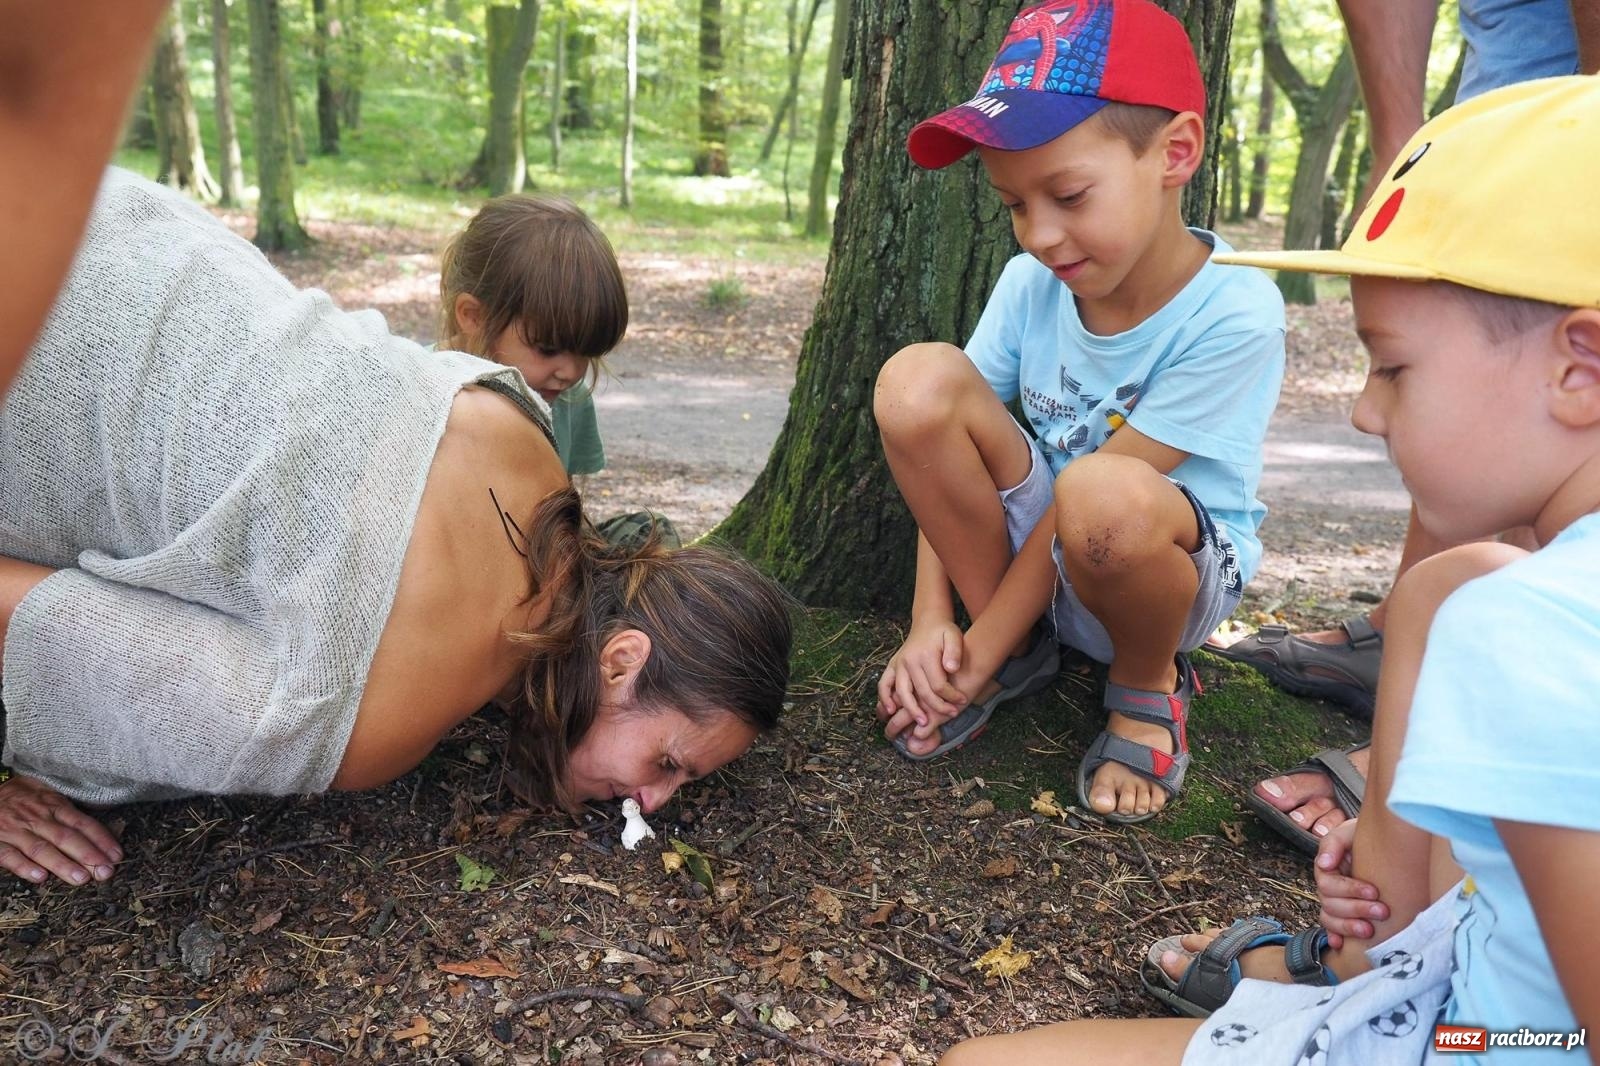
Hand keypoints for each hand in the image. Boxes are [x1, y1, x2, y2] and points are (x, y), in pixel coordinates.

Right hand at [0, 773, 121, 884]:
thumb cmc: (22, 796)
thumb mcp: (48, 795)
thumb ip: (70, 812)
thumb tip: (100, 830)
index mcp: (54, 805)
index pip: (83, 823)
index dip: (101, 840)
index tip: (117, 856)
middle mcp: (37, 818)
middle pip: (66, 837)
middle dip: (88, 855)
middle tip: (105, 872)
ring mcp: (15, 830)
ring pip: (41, 849)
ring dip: (62, 864)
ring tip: (81, 878)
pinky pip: (9, 855)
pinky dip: (25, 866)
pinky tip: (40, 877)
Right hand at [877, 617, 967, 744]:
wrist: (928, 622)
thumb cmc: (943, 631)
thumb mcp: (954, 635)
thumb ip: (954, 651)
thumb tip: (951, 668)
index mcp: (925, 655)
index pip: (938, 684)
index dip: (951, 696)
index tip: (962, 701)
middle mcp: (909, 661)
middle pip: (921, 691)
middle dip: (937, 706)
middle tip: (950, 714)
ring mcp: (898, 664)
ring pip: (902, 692)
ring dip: (911, 709)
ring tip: (922, 722)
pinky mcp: (892, 666)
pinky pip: (884, 684)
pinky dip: (885, 698)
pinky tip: (891, 711)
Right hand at [1314, 817, 1386, 945]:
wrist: (1388, 845)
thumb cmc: (1371, 836)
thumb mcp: (1352, 831)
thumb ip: (1334, 842)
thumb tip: (1324, 864)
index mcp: (1327, 867)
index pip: (1328, 884)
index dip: (1350, 890)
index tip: (1374, 891)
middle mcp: (1328, 887)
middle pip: (1330, 904)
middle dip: (1356, 909)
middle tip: (1383, 911)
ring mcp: (1334, 902)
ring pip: (1329, 919)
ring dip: (1348, 927)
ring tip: (1371, 930)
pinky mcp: (1344, 915)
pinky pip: (1332, 929)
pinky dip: (1335, 937)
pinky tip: (1341, 945)